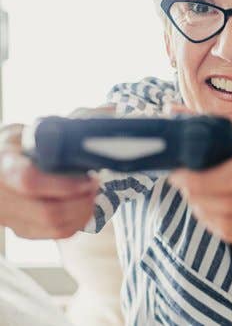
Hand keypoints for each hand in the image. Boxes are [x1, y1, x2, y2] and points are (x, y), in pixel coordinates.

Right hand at [0, 124, 98, 238]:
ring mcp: (11, 217)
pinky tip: (85, 206)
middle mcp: (2, 196)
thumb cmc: (15, 148)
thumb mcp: (29, 130)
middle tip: (95, 185)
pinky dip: (78, 222)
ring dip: (83, 212)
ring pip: (55, 227)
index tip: (89, 178)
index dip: (65, 185)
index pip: (30, 181)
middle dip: (82, 201)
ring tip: (92, 194)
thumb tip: (109, 110)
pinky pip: (56, 234)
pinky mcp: (21, 230)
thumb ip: (67, 122)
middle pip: (49, 212)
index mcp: (3, 165)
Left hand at [169, 132, 231, 245]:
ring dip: (203, 211)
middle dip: (197, 195)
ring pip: (229, 224)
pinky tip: (214, 209)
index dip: (200, 179)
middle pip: (228, 204)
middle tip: (184, 183)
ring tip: (197, 195)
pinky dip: (217, 223)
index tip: (179, 172)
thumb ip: (221, 131)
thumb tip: (175, 114)